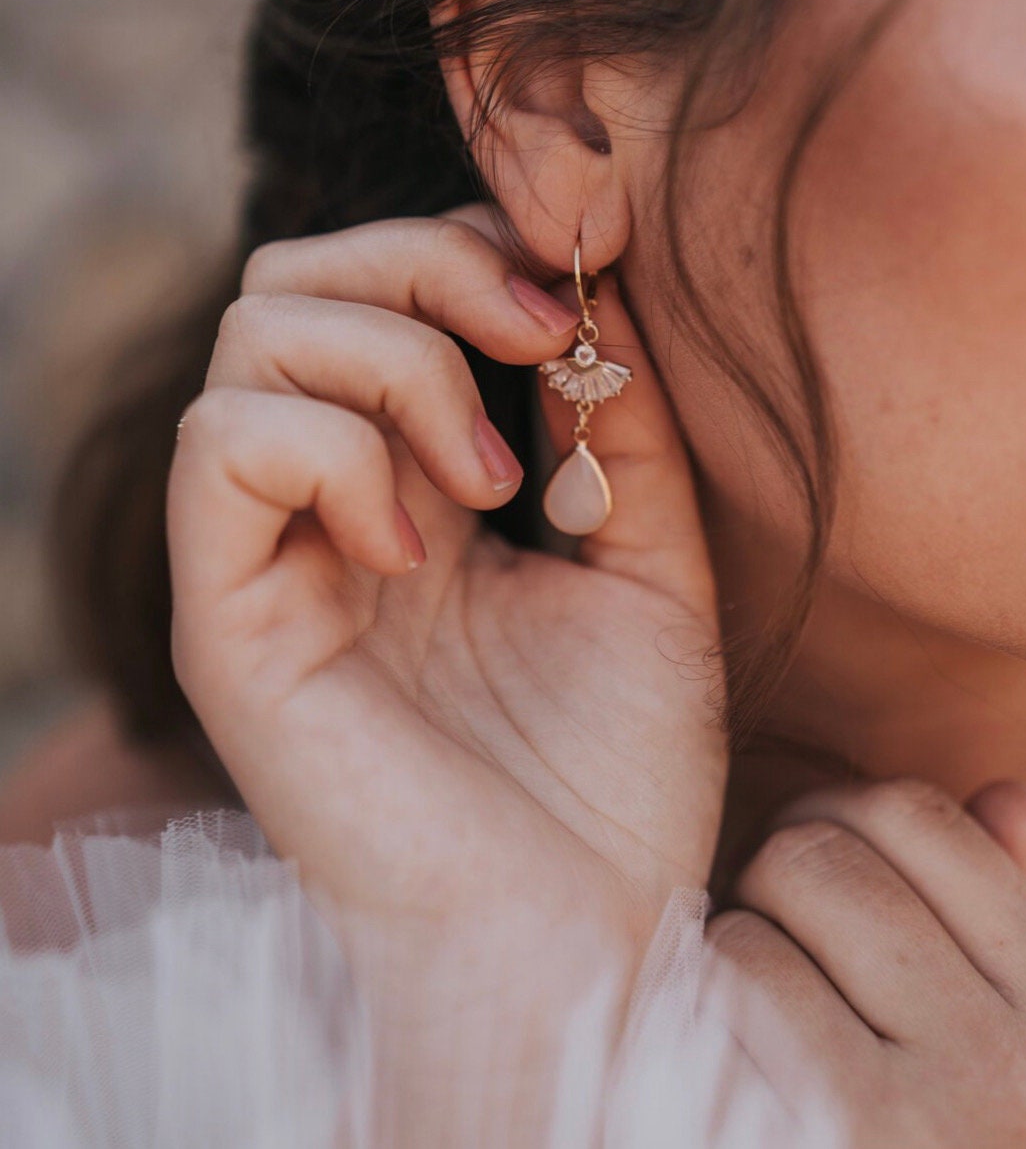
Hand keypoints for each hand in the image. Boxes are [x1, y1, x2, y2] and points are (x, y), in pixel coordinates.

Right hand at [166, 211, 725, 960]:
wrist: (585, 931)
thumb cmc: (620, 771)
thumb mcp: (650, 563)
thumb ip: (622, 424)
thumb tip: (597, 286)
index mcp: (413, 484)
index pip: (378, 286)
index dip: (469, 247)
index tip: (579, 289)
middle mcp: (325, 503)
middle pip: (297, 277)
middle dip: (423, 266)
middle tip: (534, 339)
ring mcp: (268, 555)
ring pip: (253, 334)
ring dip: (393, 363)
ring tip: (485, 481)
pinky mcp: (228, 618)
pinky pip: (224, 445)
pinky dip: (334, 450)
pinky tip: (419, 546)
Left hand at [708, 777, 1025, 1146]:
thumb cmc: (918, 1145)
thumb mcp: (994, 1044)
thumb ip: (1002, 919)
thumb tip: (996, 794)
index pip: (925, 817)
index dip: (842, 815)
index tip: (814, 859)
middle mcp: (1016, 1058)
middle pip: (827, 851)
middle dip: (771, 876)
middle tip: (767, 938)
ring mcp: (930, 1109)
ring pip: (773, 901)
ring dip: (733, 940)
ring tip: (746, 1011)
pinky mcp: (837, 1136)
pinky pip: (735, 976)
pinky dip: (701, 1001)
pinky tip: (716, 1061)